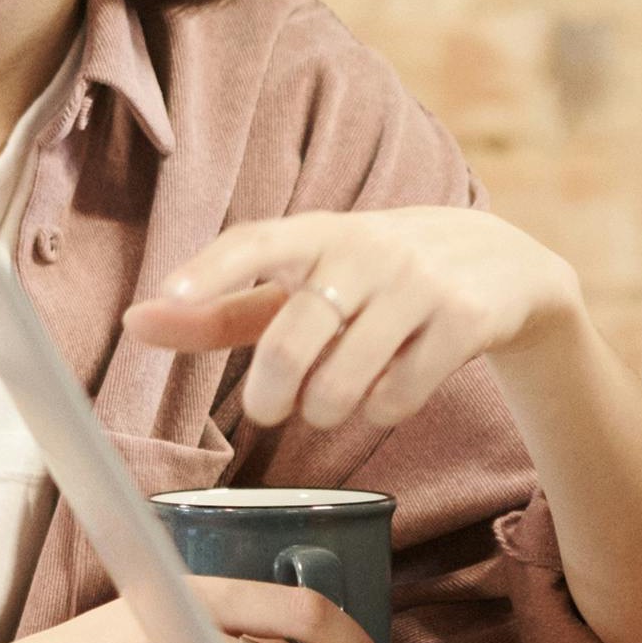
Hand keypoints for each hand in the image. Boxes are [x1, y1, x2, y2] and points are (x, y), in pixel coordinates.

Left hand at [127, 208, 587, 443]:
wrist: (506, 265)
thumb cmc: (380, 278)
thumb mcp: (309, 280)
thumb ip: (225, 307)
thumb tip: (135, 323)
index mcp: (323, 233)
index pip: (258, 242)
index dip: (212, 271)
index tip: (169, 296)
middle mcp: (370, 250)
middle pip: (294, 339)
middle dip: (271, 393)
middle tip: (269, 409)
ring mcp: (421, 284)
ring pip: (344, 380)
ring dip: (326, 410)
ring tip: (330, 402)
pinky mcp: (465, 321)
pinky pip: (399, 394)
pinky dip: (381, 409)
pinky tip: (389, 391)